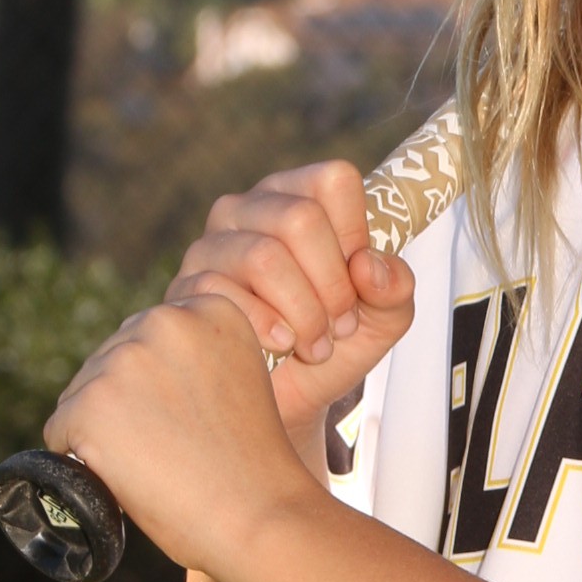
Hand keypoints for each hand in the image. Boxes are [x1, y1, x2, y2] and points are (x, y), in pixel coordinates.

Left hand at [43, 291, 322, 581]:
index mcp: (209, 308)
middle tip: (171, 446)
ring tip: (155, 462)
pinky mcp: (90, 403)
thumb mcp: (237, 379)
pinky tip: (125, 474)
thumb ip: (194, 357)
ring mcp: (124, 360)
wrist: (260, 515)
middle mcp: (165, 320)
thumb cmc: (252, 465)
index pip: (148, 336)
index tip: (192, 417)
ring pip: (82, 394)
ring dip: (103, 428)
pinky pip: (60, 431)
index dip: (160, 385)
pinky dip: (80, 458)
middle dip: (125, 403)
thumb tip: (135, 369)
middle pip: (110, 359)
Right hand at [167, 162, 417, 470]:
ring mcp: (210, 245)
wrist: (286, 402)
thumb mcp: (384, 318)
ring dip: (302, 313)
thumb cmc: (332, 346)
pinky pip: (224, 296)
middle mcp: (249, 209)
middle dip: (331, 285)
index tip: (359, 281)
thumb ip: (396, 288)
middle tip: (338, 325)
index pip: (334, 180)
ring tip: (313, 344)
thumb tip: (368, 266)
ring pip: (263, 257)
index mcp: (299, 197)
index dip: (355, 237)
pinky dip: (266, 331)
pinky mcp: (186, 288)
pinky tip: (278, 347)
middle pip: (301, 218)